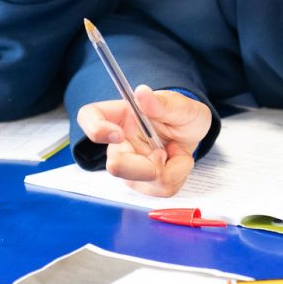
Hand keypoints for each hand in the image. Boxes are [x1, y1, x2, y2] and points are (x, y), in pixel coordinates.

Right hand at [77, 86, 210, 196]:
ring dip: (170, 170)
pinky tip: (177, 163)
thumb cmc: (182, 115)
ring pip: (140, 182)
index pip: (89, 117)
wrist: (193, 134)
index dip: (96, 128)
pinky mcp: (143, 182)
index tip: (119, 134)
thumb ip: (163, 102)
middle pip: (115, 165)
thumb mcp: (181, 105)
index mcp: (121, 116)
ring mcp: (129, 165)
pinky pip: (158, 190)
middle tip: (164, 152)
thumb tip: (142, 93)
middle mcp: (120, 142)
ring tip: (178, 152)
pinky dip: (177, 177)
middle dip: (146, 167)